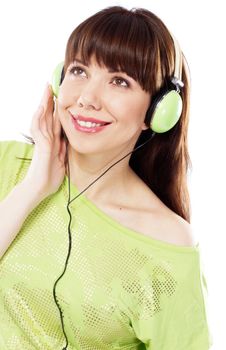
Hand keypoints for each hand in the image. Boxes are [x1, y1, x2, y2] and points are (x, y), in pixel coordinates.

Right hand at [25, 84, 66, 198]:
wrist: (39, 188)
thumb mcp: (60, 161)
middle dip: (49, 101)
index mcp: (52, 142)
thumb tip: (66, 140)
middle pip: (47, 116)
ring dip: (44, 104)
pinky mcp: (41, 146)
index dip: (56, 110)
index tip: (59, 99)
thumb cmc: (48, 177)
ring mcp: (42, 141)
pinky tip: (41, 107)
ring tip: (46, 90)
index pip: (54, 122)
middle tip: (50, 86)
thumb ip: (62, 150)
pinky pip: (38, 128)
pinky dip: (39, 117)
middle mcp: (46, 139)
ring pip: (42, 118)